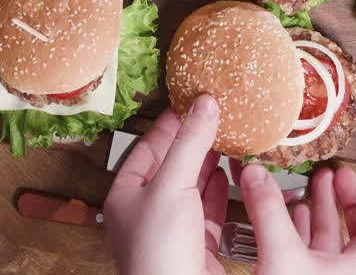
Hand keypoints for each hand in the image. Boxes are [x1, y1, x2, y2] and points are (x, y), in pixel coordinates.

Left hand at [104, 96, 228, 274]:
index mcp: (126, 196)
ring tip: (225, 139)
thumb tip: (203, 105)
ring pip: (192, 189)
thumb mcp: (171, 185)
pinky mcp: (196, 247)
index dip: (170, 123)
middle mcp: (146, 214)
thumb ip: (189, 143)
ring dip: (209, 165)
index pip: (147, 147)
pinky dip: (219, 192)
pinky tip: (229, 176)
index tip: (190, 101)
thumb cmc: (158, 253)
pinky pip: (208, 212)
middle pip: (171, 167)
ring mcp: (172, 232)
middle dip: (193, 142)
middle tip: (214, 116)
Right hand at [239, 159, 355, 274]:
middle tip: (339, 174)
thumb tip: (257, 175)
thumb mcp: (282, 257)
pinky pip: (311, 253)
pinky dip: (301, 230)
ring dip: (323, 210)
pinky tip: (288, 217)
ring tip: (312, 185)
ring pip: (335, 241)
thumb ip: (269, 213)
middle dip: (350, 197)